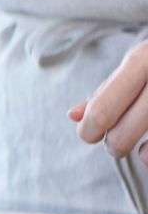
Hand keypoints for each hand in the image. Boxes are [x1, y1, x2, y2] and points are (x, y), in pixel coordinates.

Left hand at [69, 40, 147, 160]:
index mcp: (143, 60)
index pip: (103, 109)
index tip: (88, 134)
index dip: (89, 130)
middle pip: (125, 132)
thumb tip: (73, 115)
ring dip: (141, 153)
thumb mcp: (139, 63)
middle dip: (114, 144)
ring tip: (137, 149)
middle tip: (114, 144)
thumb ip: (108, 89)